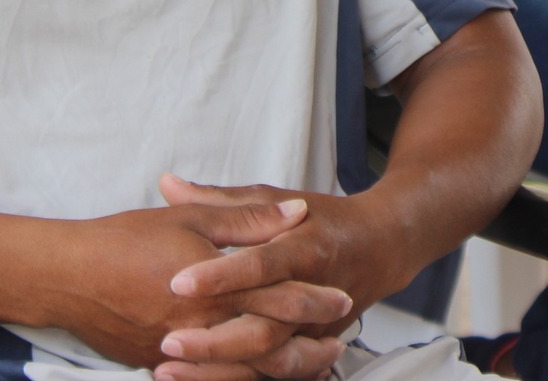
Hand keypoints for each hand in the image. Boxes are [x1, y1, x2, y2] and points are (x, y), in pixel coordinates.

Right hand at [57, 201, 352, 376]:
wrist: (67, 276)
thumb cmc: (125, 241)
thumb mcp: (193, 218)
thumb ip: (248, 218)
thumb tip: (294, 212)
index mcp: (213, 284)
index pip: (277, 294)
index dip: (313, 296)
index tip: (340, 295)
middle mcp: (200, 324)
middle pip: (267, 342)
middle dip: (306, 343)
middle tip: (338, 341)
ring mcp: (178, 351)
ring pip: (242, 370)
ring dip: (281, 368)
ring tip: (312, 364)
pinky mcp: (158, 366)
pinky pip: (209, 379)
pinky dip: (239, 378)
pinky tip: (256, 372)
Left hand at [155, 179, 418, 379]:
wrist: (380, 249)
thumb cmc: (322, 219)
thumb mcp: (277, 198)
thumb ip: (220, 200)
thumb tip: (167, 185)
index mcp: (305, 249)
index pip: (262, 266)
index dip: (221, 275)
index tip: (178, 282)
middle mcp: (314, 294)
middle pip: (265, 330)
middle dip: (215, 342)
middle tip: (168, 341)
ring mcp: (315, 330)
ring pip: (267, 363)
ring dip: (217, 372)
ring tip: (168, 370)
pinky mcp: (312, 349)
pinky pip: (274, 376)